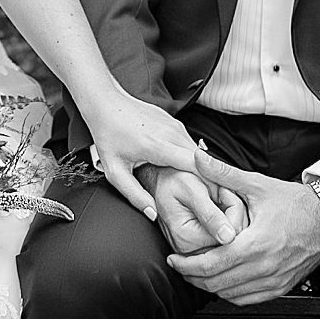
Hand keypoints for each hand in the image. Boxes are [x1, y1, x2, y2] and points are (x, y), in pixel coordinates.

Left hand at [80, 92, 199, 218]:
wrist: (106, 104)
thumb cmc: (109, 135)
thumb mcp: (115, 171)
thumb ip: (134, 195)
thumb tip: (153, 214)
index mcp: (158, 146)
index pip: (196, 166)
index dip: (208, 184)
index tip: (213, 200)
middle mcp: (171, 133)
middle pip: (202, 161)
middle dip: (208, 180)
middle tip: (209, 200)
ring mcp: (174, 125)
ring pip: (198, 152)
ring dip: (199, 169)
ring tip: (196, 187)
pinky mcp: (174, 122)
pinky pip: (189, 143)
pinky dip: (191, 158)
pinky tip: (182, 169)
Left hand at [166, 150, 319, 303]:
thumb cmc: (294, 202)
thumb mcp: (256, 184)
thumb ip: (224, 172)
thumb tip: (198, 158)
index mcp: (256, 244)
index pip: (212, 265)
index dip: (187, 265)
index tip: (173, 258)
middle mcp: (265, 267)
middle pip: (217, 284)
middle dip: (193, 276)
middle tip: (178, 266)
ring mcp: (274, 280)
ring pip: (231, 294)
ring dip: (209, 286)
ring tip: (195, 272)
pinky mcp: (281, 286)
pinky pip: (249, 299)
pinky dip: (230, 293)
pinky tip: (221, 281)